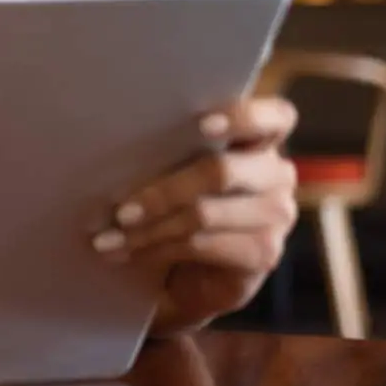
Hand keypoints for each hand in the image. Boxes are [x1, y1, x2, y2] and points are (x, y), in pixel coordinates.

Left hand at [94, 97, 299, 332]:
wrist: (197, 268)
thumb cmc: (179, 200)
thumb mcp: (177, 168)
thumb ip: (171, 149)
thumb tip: (118, 143)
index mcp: (261, 140)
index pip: (274, 117)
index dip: (243, 117)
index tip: (201, 124)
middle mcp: (277, 174)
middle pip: (221, 172)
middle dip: (163, 192)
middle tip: (120, 211)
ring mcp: (277, 215)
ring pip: (204, 215)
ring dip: (149, 230)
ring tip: (108, 239)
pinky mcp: (265, 252)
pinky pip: (202, 245)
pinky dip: (157, 250)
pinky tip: (128, 253)